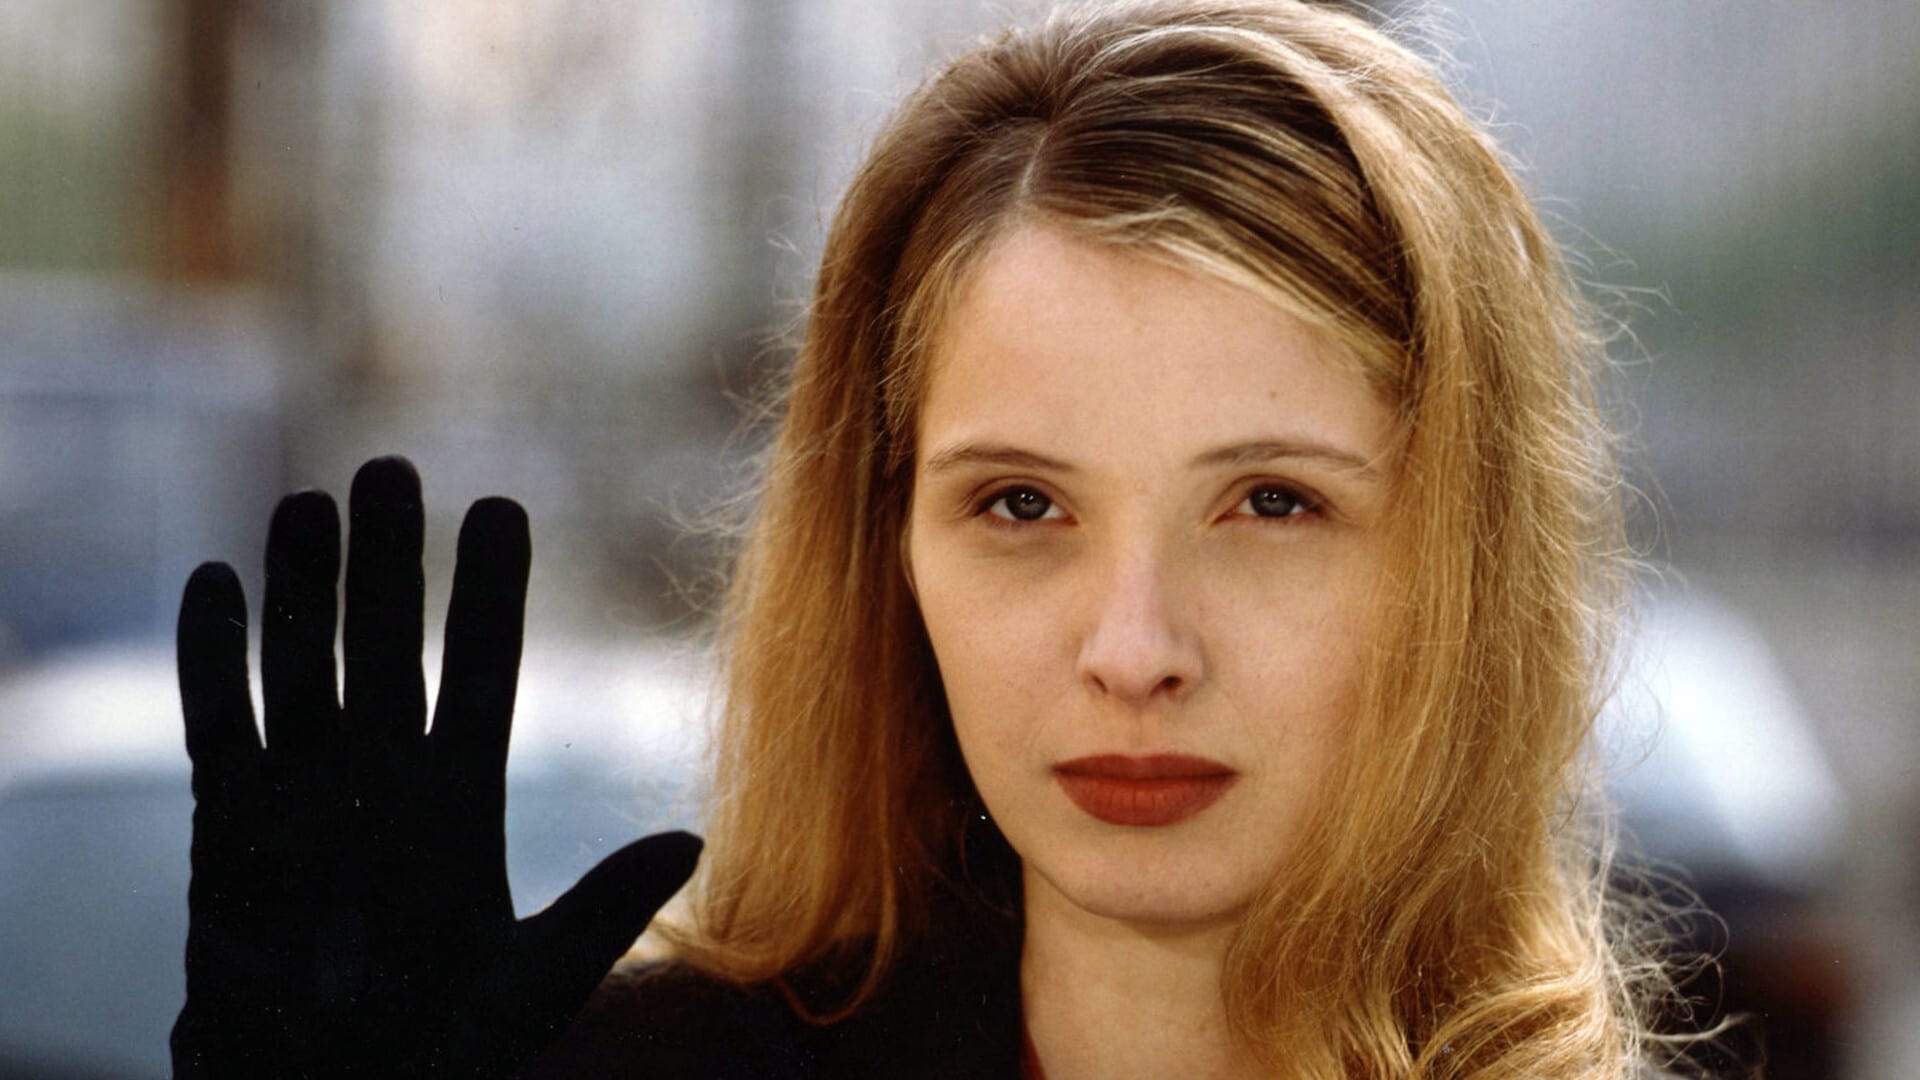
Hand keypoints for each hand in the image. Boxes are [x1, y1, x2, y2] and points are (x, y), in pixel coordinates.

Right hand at [172, 456, 700, 1077]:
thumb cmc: (443, 1047)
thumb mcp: (536, 981)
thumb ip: (606, 906)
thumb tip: (694, 841)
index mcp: (461, 800)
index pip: (480, 671)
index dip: (487, 593)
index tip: (499, 509)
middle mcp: (384, 778)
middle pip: (386, 646)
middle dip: (387, 562)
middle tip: (391, 466)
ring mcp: (305, 794)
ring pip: (303, 666)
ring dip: (300, 589)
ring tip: (306, 500)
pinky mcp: (230, 824)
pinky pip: (220, 727)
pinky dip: (214, 662)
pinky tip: (214, 585)